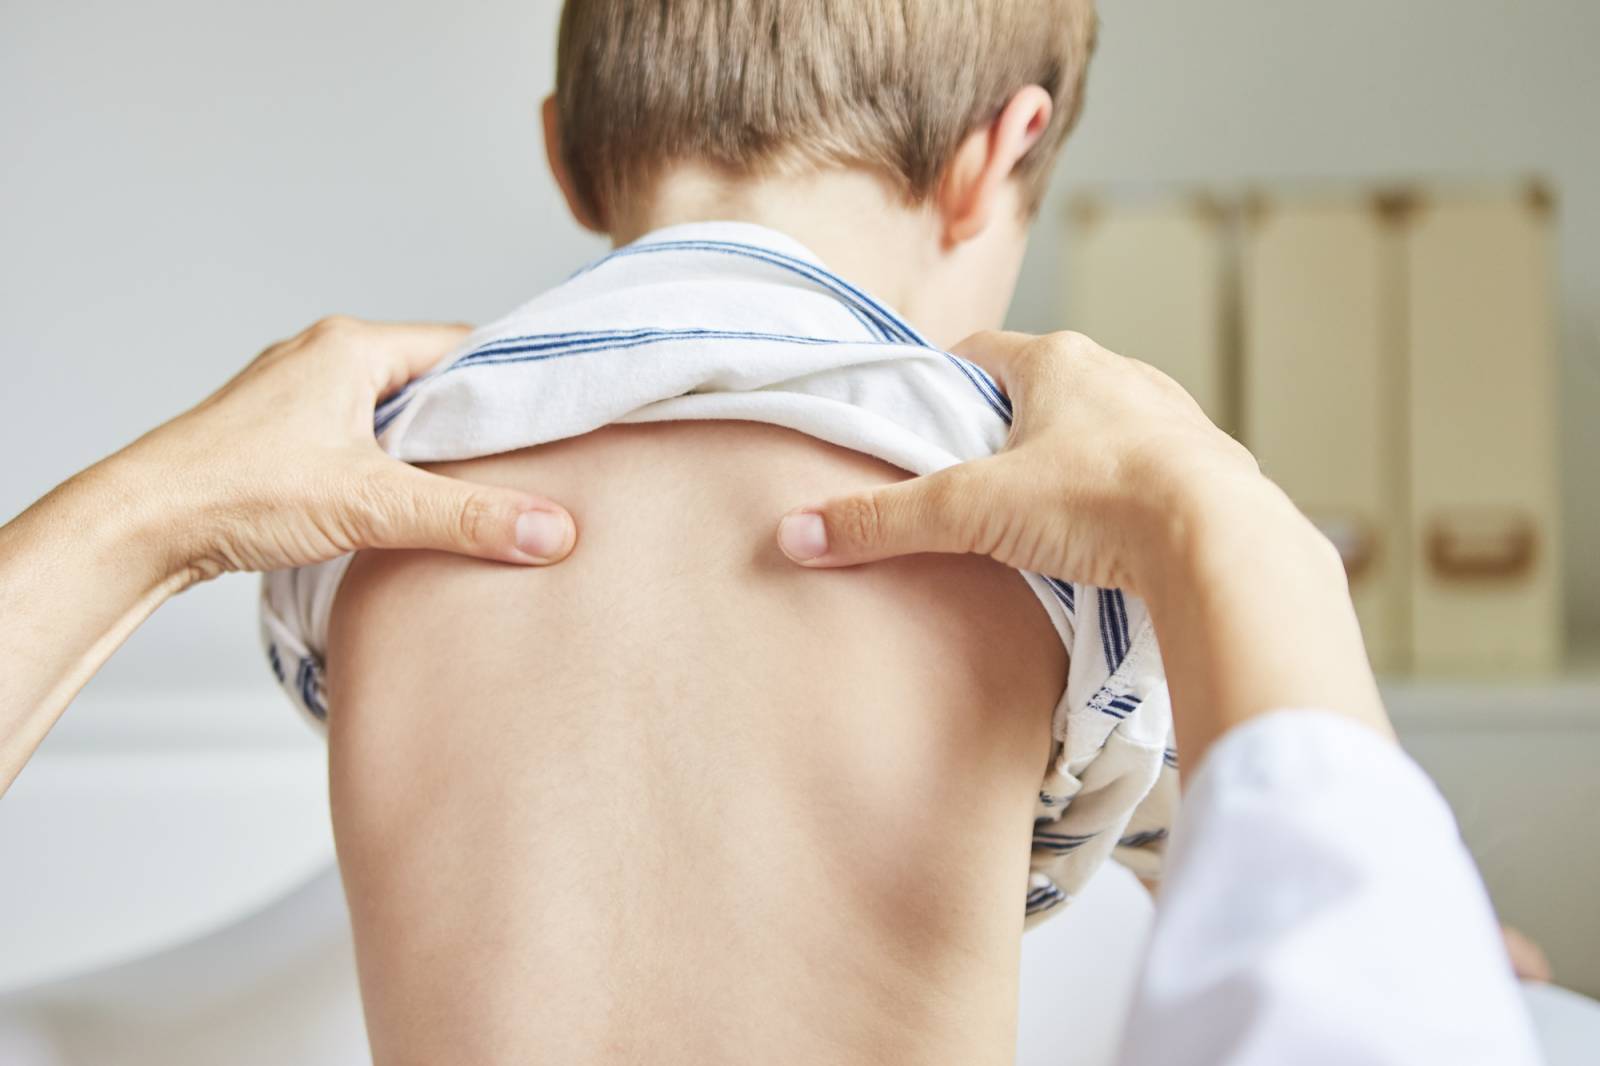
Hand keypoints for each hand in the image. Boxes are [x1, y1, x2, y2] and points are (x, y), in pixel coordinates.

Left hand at [0, 315, 576, 792]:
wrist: (139, 525)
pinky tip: (405, 499)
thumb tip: (553, 531)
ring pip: (394, 408)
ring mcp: (297, 391)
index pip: (464, 345)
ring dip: (431, 445)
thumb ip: (468, 517)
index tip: (555, 419)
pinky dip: (390, 460)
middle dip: (476, 421)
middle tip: (525, 463)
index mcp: (352, 345)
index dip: (513, 382)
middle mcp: (325, 354)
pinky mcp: (279, 431)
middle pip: (432, 378)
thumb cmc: (239, 493)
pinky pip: (359, 433)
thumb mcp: (372, 504)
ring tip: (473, 488)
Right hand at [775, 329, 1260, 595]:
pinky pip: (1151, 467)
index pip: (981, 352)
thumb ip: (884, 522)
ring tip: (1042, 517)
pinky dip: (1124, 492)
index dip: (945, 385)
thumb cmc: (1097, 503)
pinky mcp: (1208, 465)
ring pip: (1101, 425)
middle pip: (1041, 389)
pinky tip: (1110, 536)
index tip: (925, 424)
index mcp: (1058, 361)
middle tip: (975, 484)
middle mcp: (1119, 372)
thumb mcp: (973, 512)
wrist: (1221, 541)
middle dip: (1006, 430)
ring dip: (1069, 460)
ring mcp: (1170, 416)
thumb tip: (795, 534)